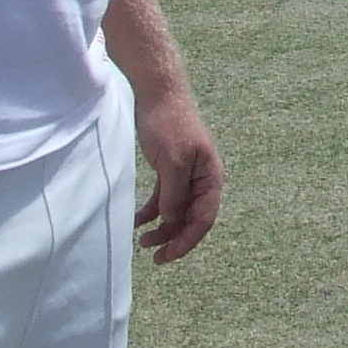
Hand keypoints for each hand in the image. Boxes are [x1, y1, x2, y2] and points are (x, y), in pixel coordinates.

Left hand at [132, 99, 223, 264]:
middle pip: (191, 218)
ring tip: (143, 242)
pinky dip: (151, 212)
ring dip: (162, 228)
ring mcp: (185, 175)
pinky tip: (136, 222)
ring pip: (176, 211)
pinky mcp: (169, 170)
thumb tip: (171, 221)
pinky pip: (163, 199)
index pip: (204, 218)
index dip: (187, 240)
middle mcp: (201, 179)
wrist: (157, 92)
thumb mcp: (172, 162)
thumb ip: (174, 194)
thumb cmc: (168, 123)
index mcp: (210, 177)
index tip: (167, 255)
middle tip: (153, 256)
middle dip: (173, 238)